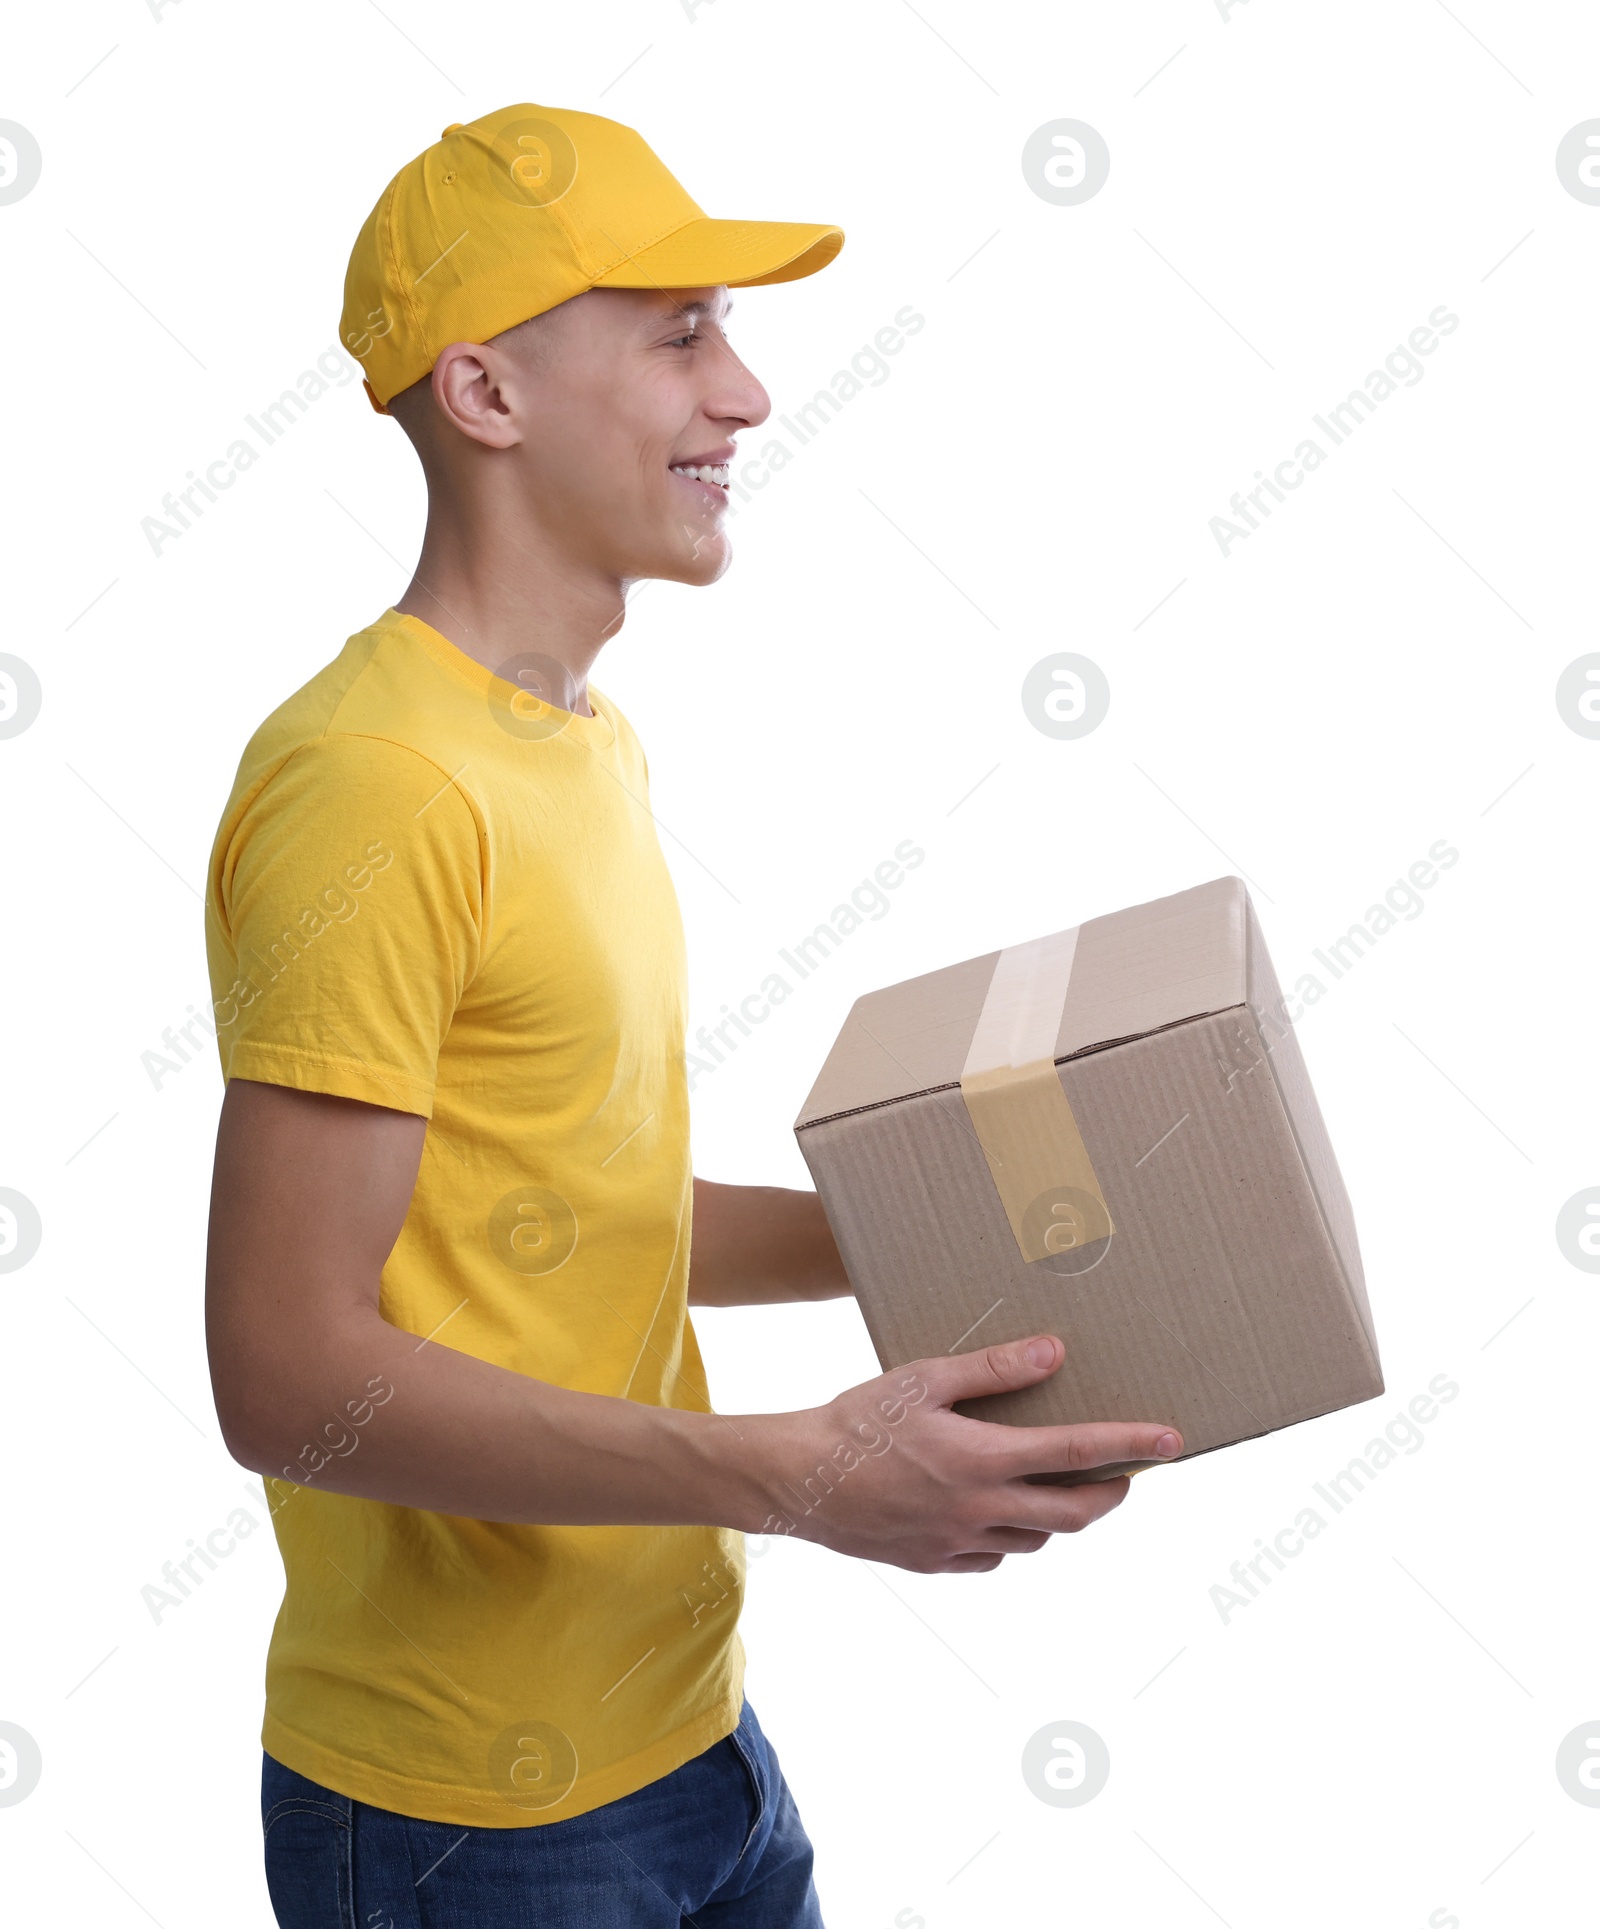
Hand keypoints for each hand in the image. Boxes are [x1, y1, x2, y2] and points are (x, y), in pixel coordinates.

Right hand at [741, 1334, 1181, 1573]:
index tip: (1172, 1443)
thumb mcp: (924, 1379)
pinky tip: (998, 1514)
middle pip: (1073, 1515)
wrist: (795, 1479)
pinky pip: (991, 1559)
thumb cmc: (857, 1419)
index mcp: (982, 1459)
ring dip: (1058, 1518)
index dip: (1131, 1447)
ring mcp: (958, 1544)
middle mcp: (979, 1509)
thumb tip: (1054, 1352)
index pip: (1076, 1452)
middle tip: (1127, 1478)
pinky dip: (1009, 1538)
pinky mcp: (934, 1564)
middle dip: (1111, 1496)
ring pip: (1034, 1540)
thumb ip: (992, 1369)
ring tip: (1057, 1488)